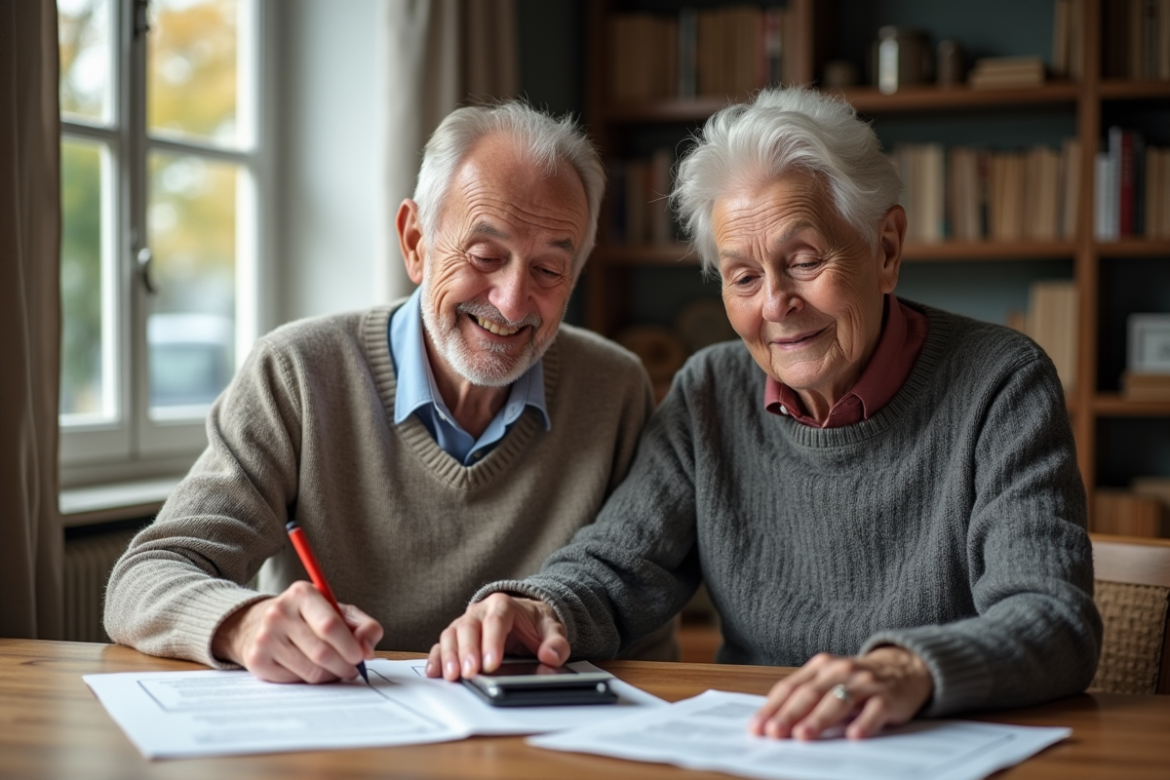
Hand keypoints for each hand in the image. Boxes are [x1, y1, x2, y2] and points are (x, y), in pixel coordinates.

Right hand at [211, 580, 382, 682]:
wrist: (258, 623)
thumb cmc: (308, 618)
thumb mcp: (338, 611)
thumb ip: (362, 626)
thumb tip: (367, 650)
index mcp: (302, 593)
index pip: (330, 625)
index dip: (349, 646)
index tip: (360, 656)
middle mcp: (279, 613)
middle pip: (322, 652)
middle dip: (344, 666)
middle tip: (352, 669)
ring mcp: (264, 637)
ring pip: (310, 671)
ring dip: (329, 675)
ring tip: (333, 669)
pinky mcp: (256, 660)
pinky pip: (294, 681)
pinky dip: (309, 680)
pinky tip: (309, 668)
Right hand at [425, 593, 569, 680]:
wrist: (526, 618)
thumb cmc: (535, 625)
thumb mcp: (552, 631)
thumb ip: (556, 643)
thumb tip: (551, 656)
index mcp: (504, 605)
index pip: (496, 621)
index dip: (491, 642)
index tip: (491, 663)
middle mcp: (480, 611)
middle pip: (469, 627)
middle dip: (468, 651)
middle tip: (469, 673)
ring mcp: (466, 622)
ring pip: (452, 634)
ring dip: (450, 656)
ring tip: (453, 676)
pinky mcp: (457, 636)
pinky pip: (442, 644)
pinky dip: (437, 657)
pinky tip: (435, 672)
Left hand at [749, 647, 933, 739]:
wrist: (905, 667)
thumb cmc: (858, 680)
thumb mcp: (830, 681)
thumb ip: (806, 696)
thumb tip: (774, 723)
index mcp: (820, 667)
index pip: (790, 687)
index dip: (772, 707)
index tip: (757, 727)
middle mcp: (839, 671)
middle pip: (810, 694)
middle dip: (789, 714)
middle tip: (774, 733)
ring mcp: (864, 682)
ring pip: (838, 701)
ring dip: (819, 719)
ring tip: (803, 735)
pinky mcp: (887, 696)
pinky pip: (874, 710)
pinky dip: (864, 723)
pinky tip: (853, 735)